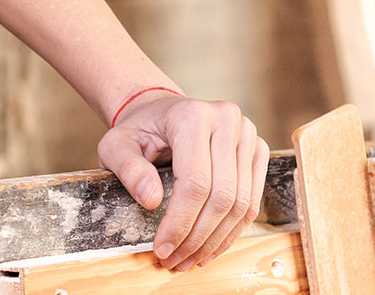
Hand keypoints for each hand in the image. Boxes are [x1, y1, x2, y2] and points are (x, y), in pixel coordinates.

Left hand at [96, 91, 269, 271]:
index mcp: (192, 116)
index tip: (162, 248)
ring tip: (191, 259)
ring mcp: (247, 134)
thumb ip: (128, 169)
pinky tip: (211, 245)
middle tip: (175, 260)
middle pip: (222, 196)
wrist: (161, 112)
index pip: (195, 182)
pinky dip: (232, 229)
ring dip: (216, 240)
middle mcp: (226, 120)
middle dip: (198, 238)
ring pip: (241, 203)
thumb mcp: (116, 145)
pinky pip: (251, 200)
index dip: (180, 223)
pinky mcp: (258, 150)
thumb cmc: (139, 130)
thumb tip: (152, 201)